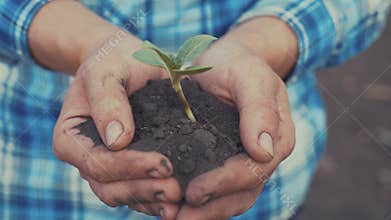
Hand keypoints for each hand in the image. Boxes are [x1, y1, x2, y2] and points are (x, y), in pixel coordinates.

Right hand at [52, 32, 180, 218]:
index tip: (162, 164)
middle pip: (109, 185)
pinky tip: (178, 201)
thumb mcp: (107, 69)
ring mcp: (107, 165)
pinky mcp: (128, 167)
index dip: (128, 167)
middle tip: (176, 190)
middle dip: (143, 189)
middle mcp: (86, 156)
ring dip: (151, 199)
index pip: (96, 161)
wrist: (125, 62)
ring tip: (180, 199)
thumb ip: (108, 100)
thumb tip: (117, 140)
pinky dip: (155, 198)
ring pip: (123, 194)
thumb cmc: (112, 60)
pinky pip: (137, 190)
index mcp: (72, 136)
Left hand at [177, 27, 295, 218]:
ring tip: (173, 217)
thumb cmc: (239, 64)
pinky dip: (200, 202)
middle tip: (177, 217)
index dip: (224, 184)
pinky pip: (217, 190)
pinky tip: (176, 204)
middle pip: (242, 193)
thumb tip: (262, 150)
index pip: (253, 171)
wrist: (227, 62)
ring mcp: (245, 161)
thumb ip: (258, 108)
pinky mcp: (225, 161)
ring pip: (230, 199)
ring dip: (204, 213)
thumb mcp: (249, 76)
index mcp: (277, 137)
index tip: (194, 193)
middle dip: (211, 209)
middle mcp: (264, 155)